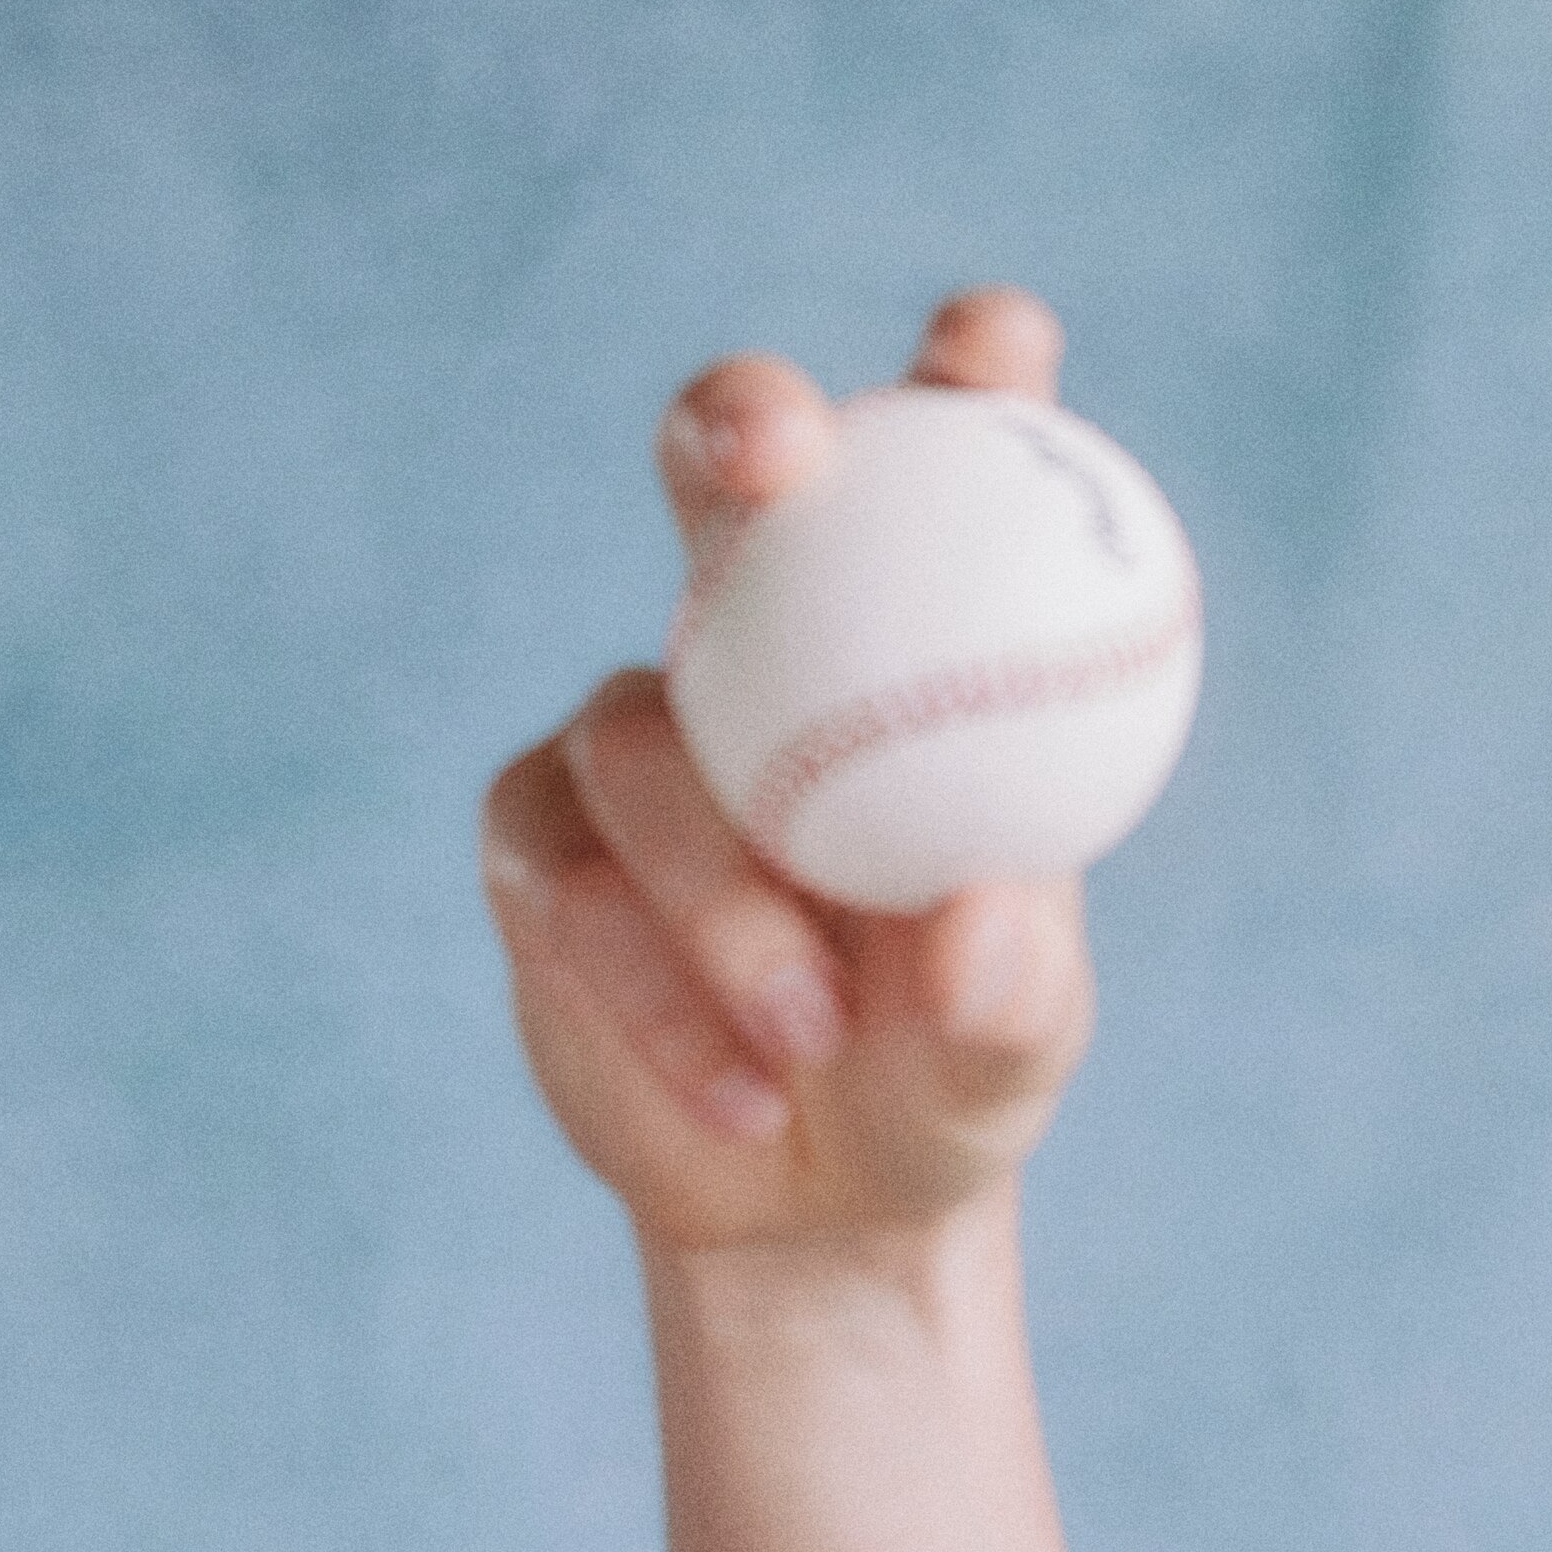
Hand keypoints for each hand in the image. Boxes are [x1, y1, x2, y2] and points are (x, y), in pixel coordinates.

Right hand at [480, 287, 1098, 1259]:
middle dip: (735, 423)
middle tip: (769, 466)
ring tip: (810, 1036)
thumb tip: (977, 914)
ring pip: (642, 741)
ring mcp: (635, 731)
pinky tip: (737, 1090)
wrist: (813, 1203)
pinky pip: (570, 882)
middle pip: (714, 471)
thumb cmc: (945, 1076)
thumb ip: (1011, 981)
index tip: (992, 348)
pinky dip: (654, 990)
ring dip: (721, 894)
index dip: (970, 369)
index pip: (950, 453)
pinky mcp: (538, 839)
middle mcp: (765, 640)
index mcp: (920, 634)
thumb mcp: (1013, 1047)